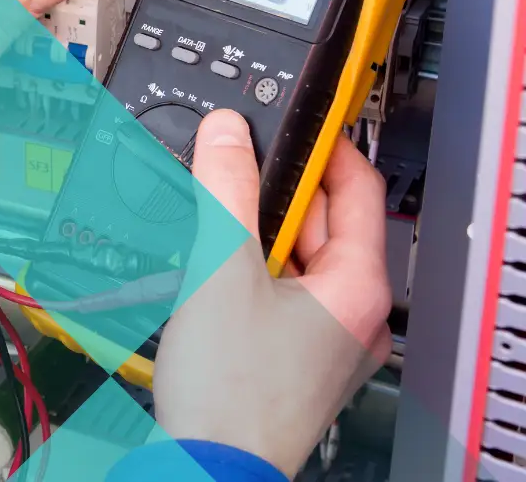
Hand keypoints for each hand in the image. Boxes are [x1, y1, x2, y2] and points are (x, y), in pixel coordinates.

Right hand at [153, 110, 391, 477]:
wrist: (208, 467)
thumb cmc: (232, 392)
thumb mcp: (221, 268)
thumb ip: (225, 190)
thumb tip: (227, 134)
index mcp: (358, 285)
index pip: (357, 185)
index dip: (323, 144)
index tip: (291, 119)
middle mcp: (354, 312)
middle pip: (321, 220)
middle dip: (273, 192)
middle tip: (229, 172)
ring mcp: (327, 338)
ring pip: (296, 256)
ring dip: (255, 232)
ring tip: (212, 227)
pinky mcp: (296, 356)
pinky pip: (281, 291)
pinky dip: (250, 269)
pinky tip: (212, 271)